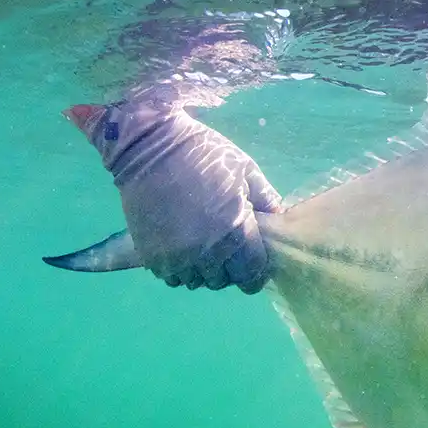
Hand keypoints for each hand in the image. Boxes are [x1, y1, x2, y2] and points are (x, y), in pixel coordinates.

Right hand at [63, 99, 282, 292]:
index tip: (252, 263)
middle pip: (223, 281)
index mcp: (235, 231)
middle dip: (228, 269)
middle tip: (226, 250)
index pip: (252, 274)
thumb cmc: (203, 154)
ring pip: (197, 281)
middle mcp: (206, 251)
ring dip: (202, 270)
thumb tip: (279, 220)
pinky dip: (178, 268)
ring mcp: (176, 256)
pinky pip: (171, 276)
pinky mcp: (151, 255)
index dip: (255, 272)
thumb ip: (266, 199)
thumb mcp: (245, 169)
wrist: (148, 146)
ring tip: (202, 248)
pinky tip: (180, 248)